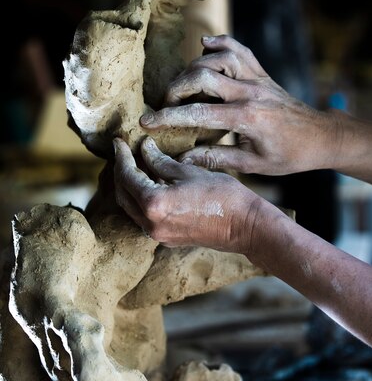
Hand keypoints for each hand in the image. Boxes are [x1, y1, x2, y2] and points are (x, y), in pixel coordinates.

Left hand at [113, 136, 260, 252]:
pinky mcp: (168, 239)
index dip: (122, 156)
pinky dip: (142, 201)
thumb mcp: (189, 172)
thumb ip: (161, 162)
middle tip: (124, 152)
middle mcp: (150, 223)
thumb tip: (145, 149)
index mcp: (154, 204)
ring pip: (132, 208)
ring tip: (136, 166)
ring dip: (130, 187)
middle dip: (121, 172)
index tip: (119, 142)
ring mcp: (158, 235)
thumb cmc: (222, 196)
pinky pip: (144, 218)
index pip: (127, 176)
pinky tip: (151, 186)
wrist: (244, 227)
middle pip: (123, 194)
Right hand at [140, 35, 339, 174]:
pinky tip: (204, 46)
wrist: (320, 137)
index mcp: (247, 118)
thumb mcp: (252, 165)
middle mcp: (251, 92)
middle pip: (203, 76)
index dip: (169, 117)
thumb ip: (216, 159)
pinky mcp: (262, 73)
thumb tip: (183, 158)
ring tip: (182, 85)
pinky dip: (221, 43)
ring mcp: (258, 78)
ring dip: (194, 67)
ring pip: (219, 57)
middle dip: (177, 88)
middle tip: (165, 103)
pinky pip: (240, 49)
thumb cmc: (289, 155)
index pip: (199, 113)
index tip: (148, 122)